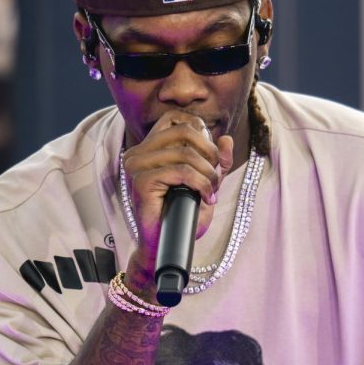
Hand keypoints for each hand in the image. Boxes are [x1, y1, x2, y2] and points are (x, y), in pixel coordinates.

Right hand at [120, 111, 234, 287]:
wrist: (164, 246)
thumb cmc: (181, 215)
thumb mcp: (205, 182)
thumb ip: (215, 161)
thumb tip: (227, 139)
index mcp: (149, 147)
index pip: (176, 119)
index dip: (201, 132)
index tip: (212, 157)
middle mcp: (139, 152)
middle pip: (184, 130)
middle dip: (210, 152)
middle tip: (217, 176)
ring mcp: (137, 166)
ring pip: (185, 152)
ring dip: (209, 173)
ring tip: (213, 191)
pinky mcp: (140, 182)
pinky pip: (181, 172)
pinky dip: (201, 183)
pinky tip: (206, 197)